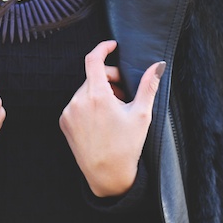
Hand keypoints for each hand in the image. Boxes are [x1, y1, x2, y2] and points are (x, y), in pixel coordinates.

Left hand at [59, 40, 164, 197]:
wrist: (107, 175)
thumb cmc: (126, 146)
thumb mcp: (141, 115)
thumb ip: (148, 86)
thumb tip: (158, 65)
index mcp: (97, 96)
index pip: (93, 59)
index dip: (103, 48)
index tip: (112, 46)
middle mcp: (78, 101)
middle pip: (93, 76)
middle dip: (110, 79)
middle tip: (125, 93)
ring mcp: (69, 112)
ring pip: (86, 90)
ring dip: (100, 93)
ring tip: (115, 110)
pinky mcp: (64, 122)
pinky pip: (77, 104)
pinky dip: (89, 105)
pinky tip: (102, 120)